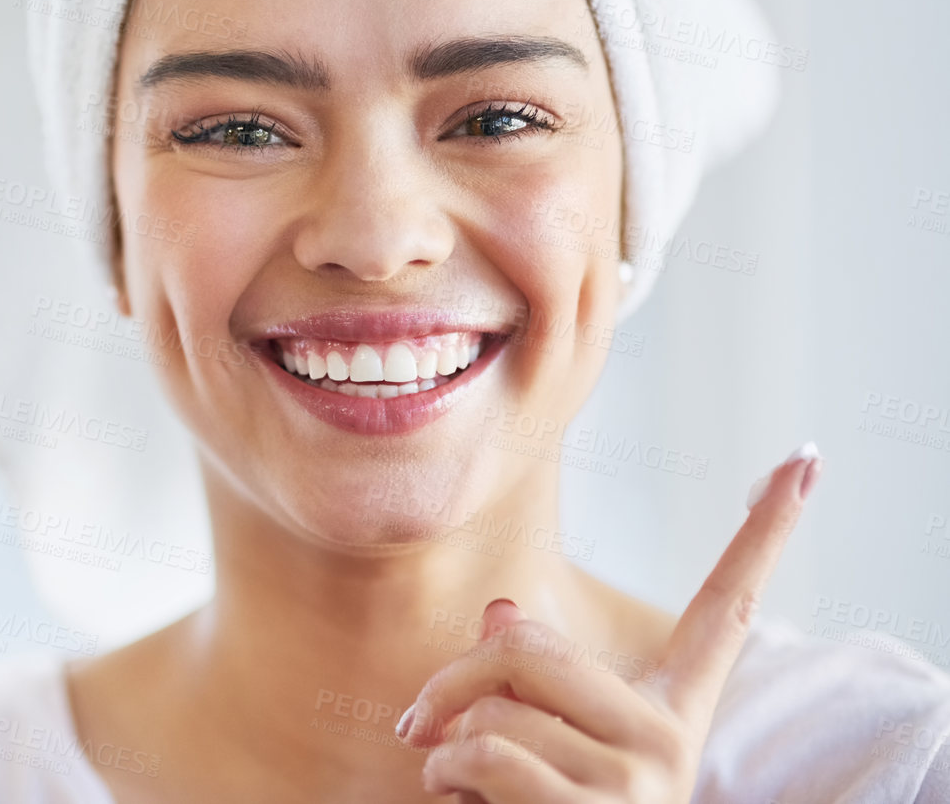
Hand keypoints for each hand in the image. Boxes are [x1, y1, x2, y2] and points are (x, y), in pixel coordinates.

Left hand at [396, 447, 822, 801]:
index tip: (805, 457)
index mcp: (671, 708)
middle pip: (530, 644)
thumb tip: (497, 613)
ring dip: (442, 747)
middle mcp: (670, 740)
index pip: (728, 606)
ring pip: (494, 709)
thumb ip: (529, 678)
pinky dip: (443, 778)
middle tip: (423, 716)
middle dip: (455, 676)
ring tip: (458, 784)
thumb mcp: (543, 742)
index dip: (766, 532)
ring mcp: (640, 786)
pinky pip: (484, 760)